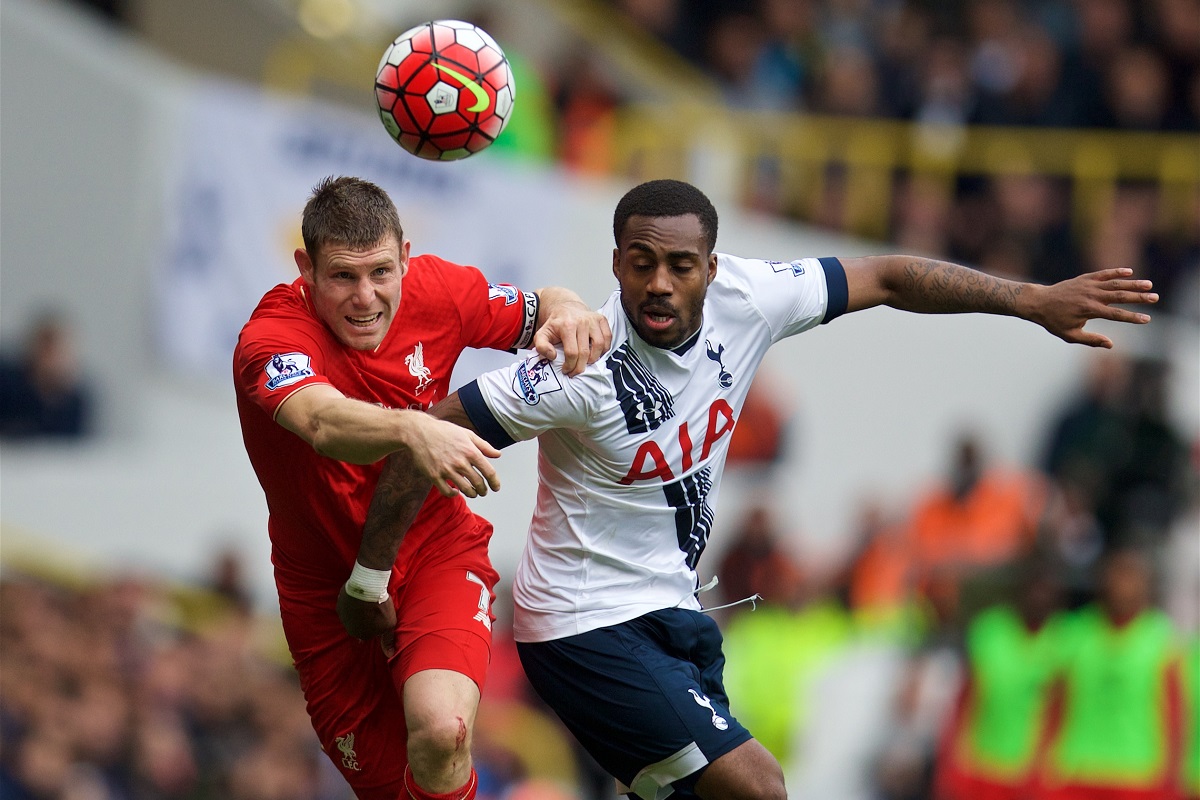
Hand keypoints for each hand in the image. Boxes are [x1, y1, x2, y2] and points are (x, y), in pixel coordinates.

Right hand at [337, 586, 397, 656]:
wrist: (367, 587)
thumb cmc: (380, 608)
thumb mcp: (389, 625)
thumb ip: (388, 640)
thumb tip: (389, 655)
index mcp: (361, 635)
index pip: (367, 635)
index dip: (373, 627)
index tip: (377, 620)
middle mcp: (349, 628)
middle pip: (357, 627)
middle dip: (364, 621)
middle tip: (372, 611)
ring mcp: (343, 616)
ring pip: (350, 617)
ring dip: (357, 612)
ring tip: (366, 604)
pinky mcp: (339, 604)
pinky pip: (346, 606)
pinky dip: (351, 604)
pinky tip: (358, 598)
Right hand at [404, 412, 500, 497]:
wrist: (419, 432)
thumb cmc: (444, 431)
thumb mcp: (467, 434)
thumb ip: (484, 446)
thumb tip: (498, 454)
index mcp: (470, 451)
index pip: (489, 472)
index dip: (495, 482)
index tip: (496, 487)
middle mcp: (460, 462)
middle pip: (478, 483)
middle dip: (483, 490)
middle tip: (483, 491)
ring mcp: (447, 470)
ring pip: (465, 489)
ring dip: (472, 494)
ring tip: (473, 493)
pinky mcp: (434, 476)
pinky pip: (447, 492)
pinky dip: (454, 494)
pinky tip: (456, 492)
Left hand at [533, 301, 611, 376]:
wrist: (566, 308)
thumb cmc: (555, 324)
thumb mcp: (542, 334)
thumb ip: (541, 346)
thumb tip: (552, 356)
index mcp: (567, 325)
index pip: (572, 352)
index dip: (570, 365)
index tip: (566, 370)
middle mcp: (582, 321)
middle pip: (585, 352)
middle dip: (580, 366)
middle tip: (575, 371)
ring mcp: (593, 319)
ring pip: (599, 345)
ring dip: (594, 359)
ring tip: (586, 362)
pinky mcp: (601, 319)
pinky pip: (608, 338)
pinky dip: (604, 348)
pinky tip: (596, 353)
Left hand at [1029, 268, 1156, 347]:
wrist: (1038, 302)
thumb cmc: (1054, 321)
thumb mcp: (1070, 335)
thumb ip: (1091, 339)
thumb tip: (1111, 344)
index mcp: (1089, 311)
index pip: (1116, 315)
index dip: (1132, 317)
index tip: (1147, 319)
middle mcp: (1090, 296)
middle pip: (1120, 296)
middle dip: (1139, 297)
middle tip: (1155, 298)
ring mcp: (1088, 285)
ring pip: (1114, 283)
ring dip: (1133, 283)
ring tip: (1149, 284)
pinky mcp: (1084, 278)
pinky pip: (1103, 274)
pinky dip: (1116, 272)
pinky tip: (1129, 272)